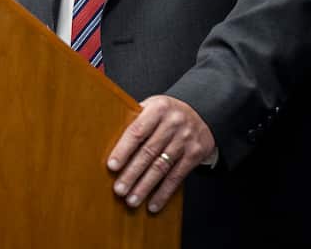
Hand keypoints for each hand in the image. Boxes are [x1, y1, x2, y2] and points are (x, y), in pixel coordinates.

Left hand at [107, 95, 214, 213]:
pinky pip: (177, 177)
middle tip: (119, 190)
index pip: (137, 131)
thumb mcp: (153, 107)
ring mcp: (185, 139)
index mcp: (158, 108)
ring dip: (145, 187)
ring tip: (132, 200)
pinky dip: (163, 193)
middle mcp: (173, 123)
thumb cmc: (168, 114)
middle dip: (132, 173)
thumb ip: (136, 121)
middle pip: (148, 152)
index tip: (112, 166)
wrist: (201, 113)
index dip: (123, 150)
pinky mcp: (195, 154)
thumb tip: (109, 142)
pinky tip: (153, 204)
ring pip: (161, 167)